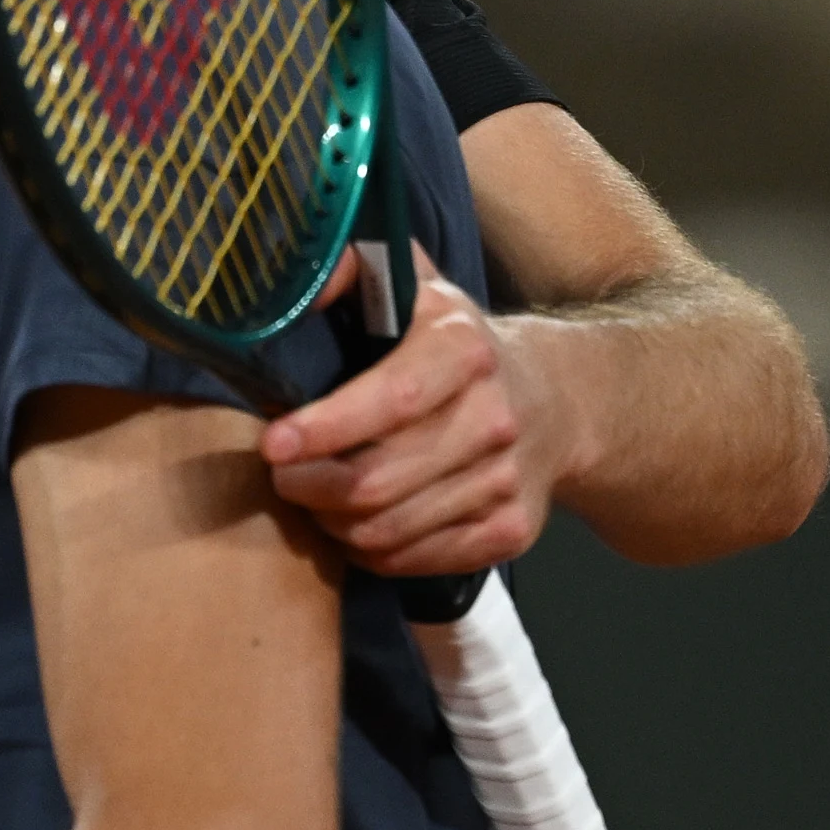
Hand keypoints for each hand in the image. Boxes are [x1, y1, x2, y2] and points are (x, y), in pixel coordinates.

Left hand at [259, 243, 568, 578]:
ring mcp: (506, 481)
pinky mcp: (510, 531)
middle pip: (379, 480)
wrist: (556, 400)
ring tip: (312, 496)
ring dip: (332, 522)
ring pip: (389, 529)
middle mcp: (494, 418)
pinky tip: (353, 523)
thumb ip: (355, 268)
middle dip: (310, 486)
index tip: (273, 442)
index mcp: (465, 350)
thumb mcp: (417, 287)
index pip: (394, 399)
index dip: (328, 427)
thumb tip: (303, 275)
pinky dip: (370, 551)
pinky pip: (415, 560)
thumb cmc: (454, 344)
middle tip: (280, 475)